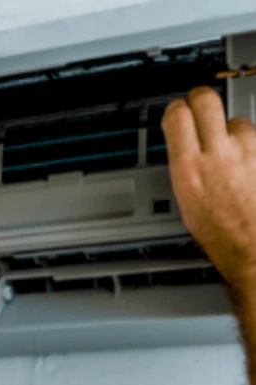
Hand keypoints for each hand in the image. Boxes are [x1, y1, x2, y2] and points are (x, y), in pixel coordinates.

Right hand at [162, 86, 255, 288]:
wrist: (253, 247)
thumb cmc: (219, 233)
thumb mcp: (184, 199)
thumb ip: (183, 164)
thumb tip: (181, 144)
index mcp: (189, 168)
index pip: (177, 115)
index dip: (175, 108)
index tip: (175, 111)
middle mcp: (218, 155)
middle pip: (206, 100)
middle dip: (199, 98)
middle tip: (197, 104)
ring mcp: (246, 152)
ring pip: (235, 119)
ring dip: (227, 126)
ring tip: (224, 143)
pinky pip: (253, 137)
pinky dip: (246, 143)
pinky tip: (242, 159)